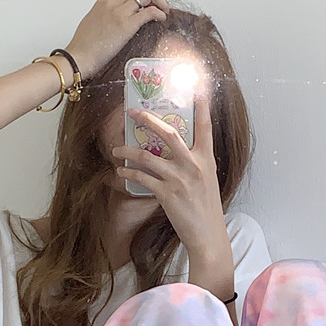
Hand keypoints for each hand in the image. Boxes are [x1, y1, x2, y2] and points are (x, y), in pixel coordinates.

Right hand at [64, 0, 168, 79]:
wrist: (77, 58)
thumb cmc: (83, 49)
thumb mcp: (94, 27)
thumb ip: (107, 22)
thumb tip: (118, 27)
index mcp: (103, 3)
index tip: (151, 7)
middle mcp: (111, 3)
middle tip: (162, 8)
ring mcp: (118, 12)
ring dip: (160, 2)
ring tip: (164, 13)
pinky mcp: (125, 25)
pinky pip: (148, 12)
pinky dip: (159, 13)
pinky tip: (161, 19)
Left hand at [108, 91, 230, 259]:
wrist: (208, 236)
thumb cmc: (207, 210)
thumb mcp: (208, 182)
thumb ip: (195, 165)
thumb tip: (177, 155)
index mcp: (207, 160)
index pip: (205, 128)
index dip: (201, 108)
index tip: (196, 90)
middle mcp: (194, 166)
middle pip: (169, 133)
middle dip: (148, 119)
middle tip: (133, 111)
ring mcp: (179, 179)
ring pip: (148, 156)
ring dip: (128, 151)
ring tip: (117, 150)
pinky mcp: (166, 194)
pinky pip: (142, 177)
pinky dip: (128, 172)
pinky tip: (121, 171)